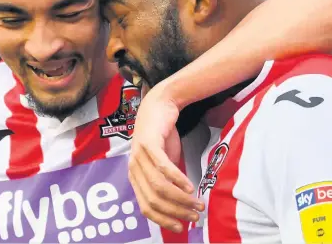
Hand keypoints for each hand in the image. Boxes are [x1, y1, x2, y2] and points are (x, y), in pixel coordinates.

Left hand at [129, 83, 204, 232]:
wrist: (160, 104)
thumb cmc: (162, 136)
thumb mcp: (163, 163)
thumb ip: (168, 182)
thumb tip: (182, 204)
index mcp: (135, 177)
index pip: (145, 207)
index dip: (164, 220)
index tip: (181, 227)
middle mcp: (134, 168)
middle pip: (154, 200)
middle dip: (177, 212)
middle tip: (195, 215)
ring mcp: (139, 156)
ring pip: (159, 186)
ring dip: (181, 198)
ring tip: (198, 202)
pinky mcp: (149, 143)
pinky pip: (163, 167)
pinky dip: (177, 179)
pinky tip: (190, 185)